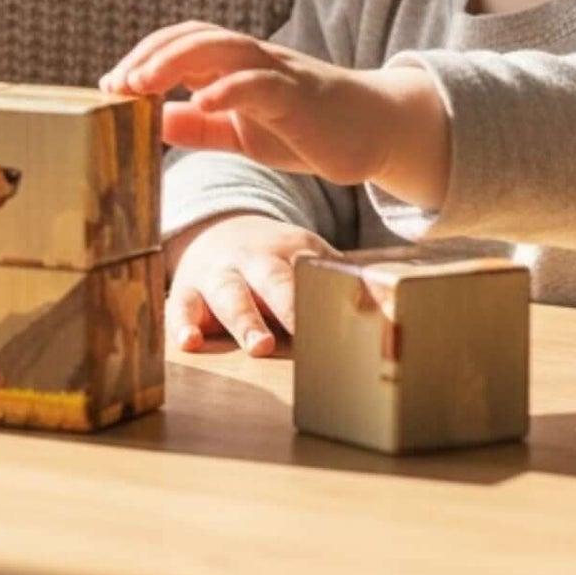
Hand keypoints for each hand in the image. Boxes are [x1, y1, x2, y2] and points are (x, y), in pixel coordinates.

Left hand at [102, 21, 448, 203]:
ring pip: (223, 48)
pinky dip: (228, 89)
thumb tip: (152, 121)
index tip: (108, 85)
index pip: (181, 44)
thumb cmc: (305, 131)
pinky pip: (261, 83)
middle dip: (151, 54)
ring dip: (176, 61)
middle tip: (116, 82)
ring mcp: (278, 73)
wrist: (374, 133)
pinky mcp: (300, 96)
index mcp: (234, 65)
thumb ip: (199, 127)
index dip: (143, 57)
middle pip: (196, 36)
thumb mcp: (241, 132)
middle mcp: (253, 59)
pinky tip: (202, 101)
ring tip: (141, 82)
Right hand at [164, 211, 334, 355]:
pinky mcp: (186, 289)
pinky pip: (180, 306)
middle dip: (287, 305)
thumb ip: (342, 279)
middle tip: (307, 328)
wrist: (218, 228)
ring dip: (244, 319)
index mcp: (290, 250)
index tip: (350, 321)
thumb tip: (395, 306)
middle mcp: (252, 258)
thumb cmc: (275, 259)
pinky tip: (189, 343)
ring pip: (229, 294)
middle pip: (271, 280)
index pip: (311, 273)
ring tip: (258, 346)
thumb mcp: (308, 257)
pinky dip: (182, 324)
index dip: (325, 297)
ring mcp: (218, 272)